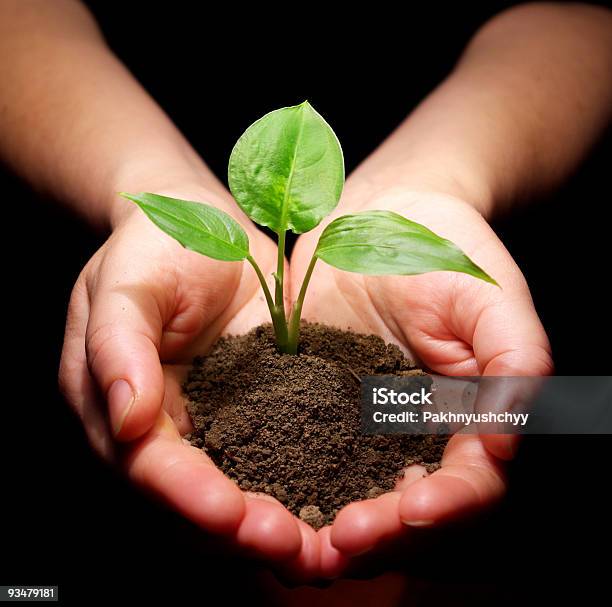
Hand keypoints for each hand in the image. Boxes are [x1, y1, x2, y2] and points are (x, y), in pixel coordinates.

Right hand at [59, 189, 319, 577]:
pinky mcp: (251, 409)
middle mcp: (159, 426)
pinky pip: (271, 456)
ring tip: (320, 547)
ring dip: (272, 524)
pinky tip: (333, 504)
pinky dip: (297, 486)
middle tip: (294, 549)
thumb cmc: (153, 249)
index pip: (147, 465)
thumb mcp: (126, 284)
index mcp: (115, 403)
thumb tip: (124, 419)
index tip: (232, 515)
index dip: (187, 495)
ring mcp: (207, 421)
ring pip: (233, 490)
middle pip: (192, 498)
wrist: (199, 226)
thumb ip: (117, 345)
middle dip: (239, 530)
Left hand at [290, 188, 552, 574]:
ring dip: (323, 523)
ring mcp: (354, 425)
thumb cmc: (445, 250)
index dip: (447, 504)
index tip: (415, 508)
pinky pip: (292, 451)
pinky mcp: (306, 405)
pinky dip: (278, 479)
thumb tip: (506, 440)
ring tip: (295, 535)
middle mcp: (408, 434)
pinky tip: (254, 489)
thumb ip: (515, 358)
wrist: (378, 220)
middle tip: (342, 542)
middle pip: (401, 507)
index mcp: (464, 418)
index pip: (468, 484)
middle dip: (379, 532)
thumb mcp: (489, 295)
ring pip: (345, 493)